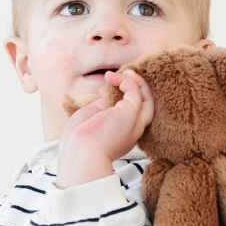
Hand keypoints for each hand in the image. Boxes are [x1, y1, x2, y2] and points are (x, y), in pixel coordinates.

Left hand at [56, 70, 153, 187]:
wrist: (80, 154)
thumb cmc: (78, 142)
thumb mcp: (91, 119)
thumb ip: (101, 107)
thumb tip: (106, 93)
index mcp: (120, 135)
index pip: (130, 114)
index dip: (121, 97)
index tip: (104, 89)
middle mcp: (131, 131)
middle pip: (145, 106)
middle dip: (137, 88)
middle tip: (124, 75)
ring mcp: (133, 124)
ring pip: (146, 99)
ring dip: (137, 82)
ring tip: (124, 71)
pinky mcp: (130, 114)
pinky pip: (134, 92)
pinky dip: (126, 81)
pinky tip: (112, 77)